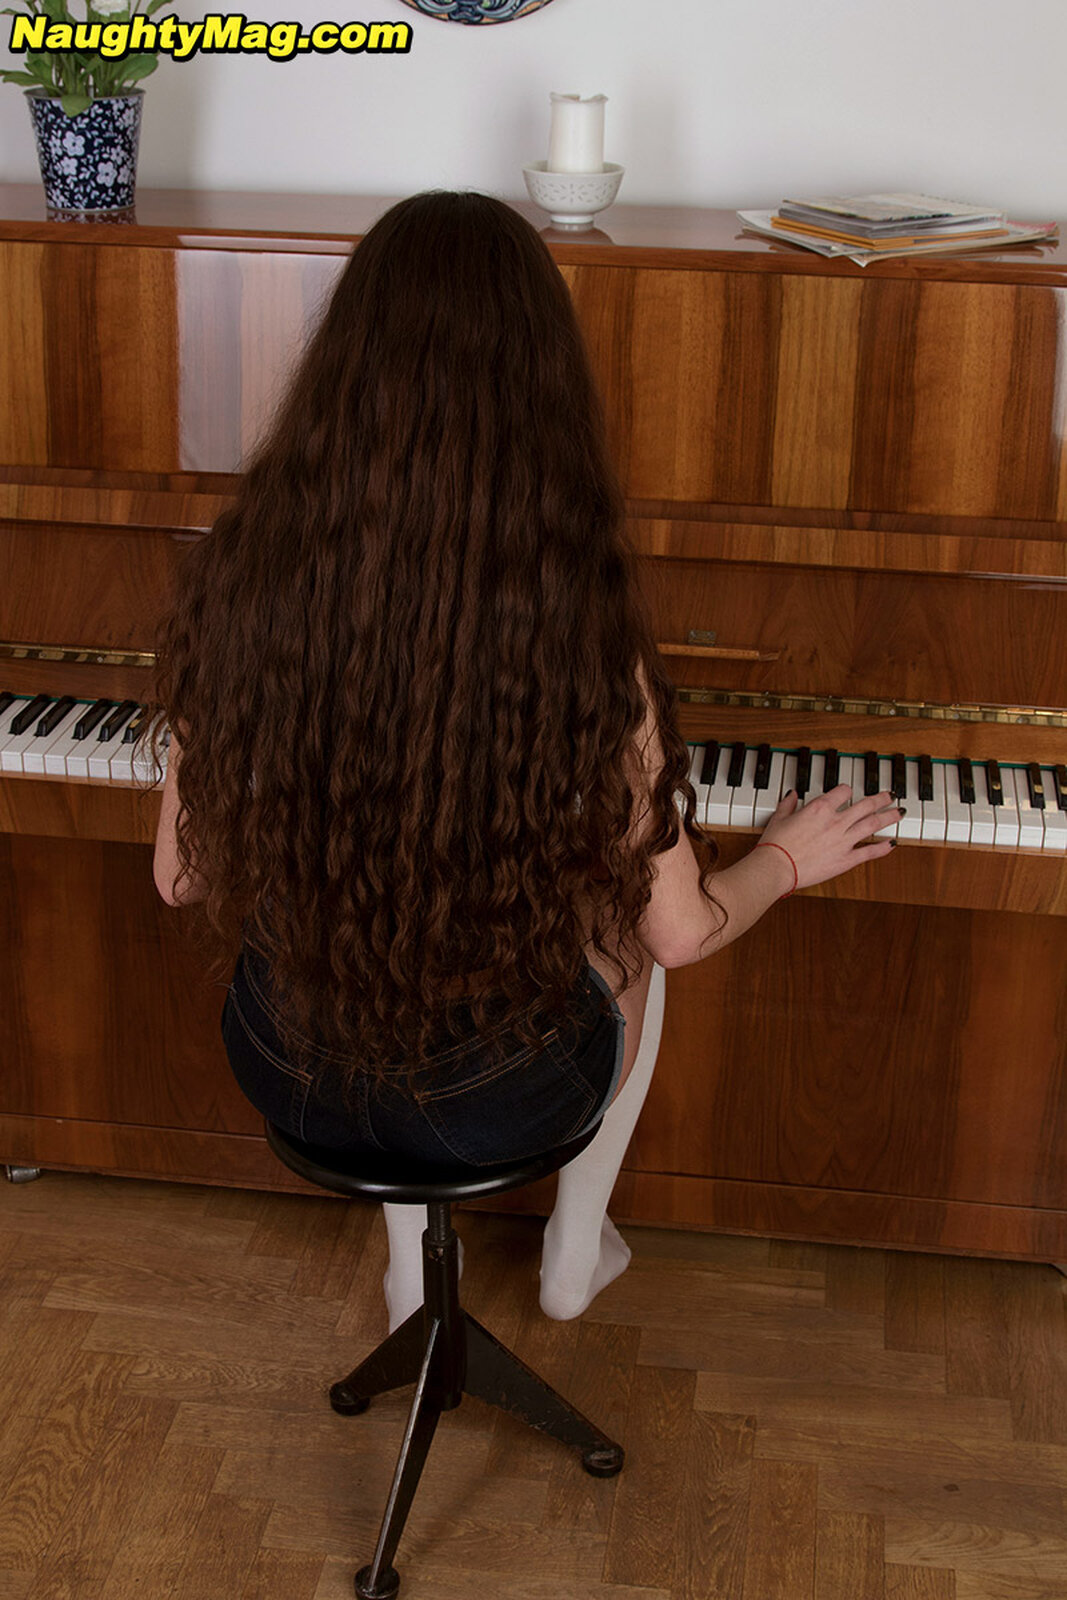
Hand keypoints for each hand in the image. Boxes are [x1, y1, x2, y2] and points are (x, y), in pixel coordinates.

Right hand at [758, 785, 902, 890]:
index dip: (848, 790)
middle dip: (880, 799)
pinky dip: (882, 848)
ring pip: (873, 824)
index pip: (843, 791)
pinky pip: (869, 852)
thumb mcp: (779, 818)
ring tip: (899, 812)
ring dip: (888, 816)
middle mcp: (836, 822)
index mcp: (820, 808)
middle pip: (866, 805)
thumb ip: (788, 804)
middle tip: (890, 796)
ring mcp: (844, 841)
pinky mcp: (846, 860)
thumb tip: (792, 795)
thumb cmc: (776, 844)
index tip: (850, 792)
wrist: (777, 867)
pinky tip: (892, 843)